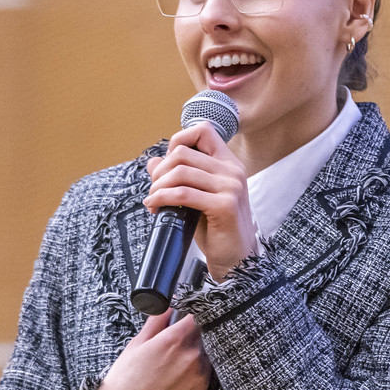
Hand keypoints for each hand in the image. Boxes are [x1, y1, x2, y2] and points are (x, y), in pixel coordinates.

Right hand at [71, 309, 210, 389]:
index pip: (198, 318)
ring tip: (171, 373)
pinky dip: (193, 384)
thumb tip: (170, 304)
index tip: (187, 321)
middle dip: (191, 342)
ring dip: (194, 362)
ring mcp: (199, 381)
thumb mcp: (137, 343)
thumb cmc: (124, 379)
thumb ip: (158, 320)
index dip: (192, 318)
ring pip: (206, 362)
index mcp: (175, 340)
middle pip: (203, 340)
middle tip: (172, 353)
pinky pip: (203, 384)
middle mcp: (192, 358)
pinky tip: (174, 389)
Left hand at [145, 121, 259, 280]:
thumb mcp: (196, 198)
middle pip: (182, 152)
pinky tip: (156, 207)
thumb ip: (179, 177)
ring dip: (158, 187)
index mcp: (228, 164)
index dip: (178, 141)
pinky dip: (162, 198)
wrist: (236, 260)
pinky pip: (183, 194)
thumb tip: (153, 162)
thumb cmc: (217, 229)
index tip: (168, 165)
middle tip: (154, 190)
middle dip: (159, 171)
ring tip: (153, 201)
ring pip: (180, 172)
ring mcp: (231, 187)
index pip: (203, 130)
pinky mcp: (225, 206)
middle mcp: (232, 171)